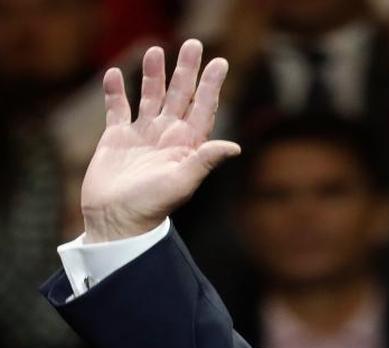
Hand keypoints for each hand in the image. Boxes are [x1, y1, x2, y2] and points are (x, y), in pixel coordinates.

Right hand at [81, 40, 240, 242]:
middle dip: (186, 70)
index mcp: (186, 144)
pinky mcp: (116, 139)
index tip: (220, 63)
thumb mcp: (183, 182)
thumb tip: (235, 147)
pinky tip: (113, 73)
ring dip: (152, 74)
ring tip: (155, 50)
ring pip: (149, 97)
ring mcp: (142, 136)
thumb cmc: (152, 206)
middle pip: (178, 95)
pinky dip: (115, 92)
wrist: (117, 221)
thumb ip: (205, 160)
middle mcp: (166, 136)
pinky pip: (117, 109)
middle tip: (193, 44)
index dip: (211, 85)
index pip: (202, 108)